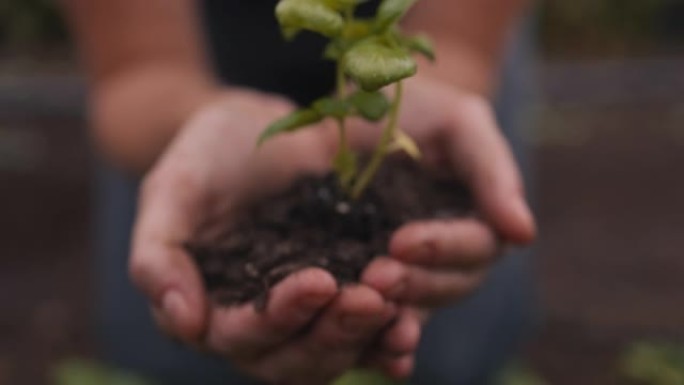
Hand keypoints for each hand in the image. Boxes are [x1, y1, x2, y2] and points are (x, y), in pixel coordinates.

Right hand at [129, 89, 396, 384]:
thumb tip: (184, 323)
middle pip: (293, 360)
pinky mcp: (340, 293)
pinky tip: (410, 327)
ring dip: (366, 337)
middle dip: (333, 334)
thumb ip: (159, 255)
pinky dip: (385, 340)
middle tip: (372, 297)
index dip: (279, 318)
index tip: (319, 281)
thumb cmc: (205, 156)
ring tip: (396, 302)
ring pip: (331, 352)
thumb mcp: (172, 191)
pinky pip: (363, 331)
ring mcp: (302, 312)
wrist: (257, 131)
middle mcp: (256, 323)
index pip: (240, 337)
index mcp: (209, 309)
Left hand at [347, 75, 536, 377]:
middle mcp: (451, 252)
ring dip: (397, 315)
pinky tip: (369, 352)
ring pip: (420, 307)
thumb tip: (524, 234)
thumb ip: (493, 171)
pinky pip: (386, 316)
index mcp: (477, 217)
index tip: (401, 241)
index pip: (476, 245)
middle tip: (376, 276)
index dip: (443, 248)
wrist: (357, 109)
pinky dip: (380, 337)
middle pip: (451, 285)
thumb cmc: (415, 107)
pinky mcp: (375, 278)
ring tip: (364, 307)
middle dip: (416, 283)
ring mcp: (414, 269)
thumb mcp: (458, 123)